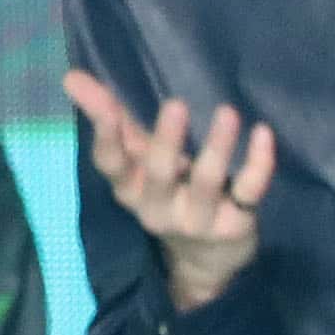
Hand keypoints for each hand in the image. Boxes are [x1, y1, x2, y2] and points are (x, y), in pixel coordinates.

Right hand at [60, 74, 276, 308]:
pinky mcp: (236, 223)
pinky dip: (259, 163)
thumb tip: (70, 75)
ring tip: (227, 112)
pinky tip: (263, 133)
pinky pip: (250, 191)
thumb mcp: (139, 158)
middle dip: (166, 139)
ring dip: (218, 145)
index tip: (107, 106)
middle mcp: (158, 208)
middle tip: (176, 104)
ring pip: (207, 181)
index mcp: (130, 189)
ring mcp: (198, 219)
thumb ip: (111, 117)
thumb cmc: (168, 193)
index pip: (111, 164)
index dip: (107, 137)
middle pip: (159, 173)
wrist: (206, 259)